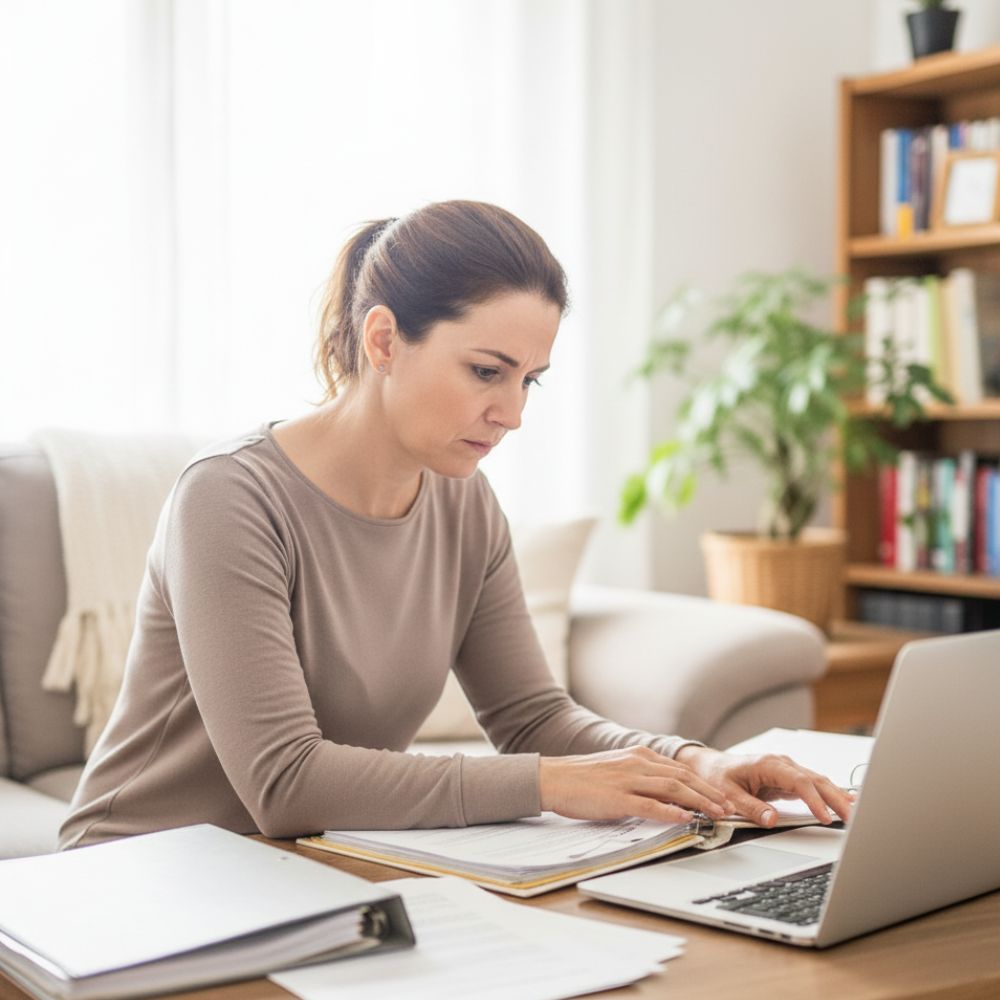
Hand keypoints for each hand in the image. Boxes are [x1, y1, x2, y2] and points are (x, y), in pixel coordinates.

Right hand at [538, 746, 736, 825]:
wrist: (553, 778)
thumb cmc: (582, 778)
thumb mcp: (617, 770)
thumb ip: (641, 778)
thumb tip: (665, 795)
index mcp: (638, 755)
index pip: (680, 769)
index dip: (704, 783)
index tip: (721, 796)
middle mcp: (637, 763)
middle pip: (683, 777)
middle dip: (709, 793)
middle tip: (729, 807)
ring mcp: (627, 779)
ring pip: (673, 789)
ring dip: (699, 802)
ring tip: (717, 813)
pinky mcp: (617, 797)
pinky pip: (649, 805)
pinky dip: (670, 812)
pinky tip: (685, 819)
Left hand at [674, 745, 853, 827]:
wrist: (710, 766)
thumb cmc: (717, 776)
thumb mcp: (727, 794)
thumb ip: (749, 807)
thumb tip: (771, 819)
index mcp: (767, 764)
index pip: (799, 782)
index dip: (815, 799)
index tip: (826, 817)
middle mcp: (781, 764)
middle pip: (815, 780)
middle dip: (836, 798)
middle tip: (855, 818)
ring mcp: (787, 770)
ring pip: (818, 782)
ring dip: (837, 796)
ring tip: (857, 813)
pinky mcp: (788, 779)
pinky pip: (813, 786)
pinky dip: (830, 794)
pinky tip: (845, 802)